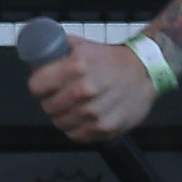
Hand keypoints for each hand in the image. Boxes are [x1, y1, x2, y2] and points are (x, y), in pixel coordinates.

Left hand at [29, 35, 155, 141]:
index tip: (44, 86)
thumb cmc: (112, 60)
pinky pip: (76, 135)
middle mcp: (84, 90)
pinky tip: (84, 118)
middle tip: (61, 96)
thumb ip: (58, 47)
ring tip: (74, 107)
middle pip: (47, 107)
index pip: (36, 86)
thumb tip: (36, 51)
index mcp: (75, 66)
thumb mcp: (83, 45)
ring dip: (63, 116)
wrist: (144, 72)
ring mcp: (94, 112)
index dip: (39, 86)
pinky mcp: (104, 128)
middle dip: (51, 101)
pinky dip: (77, 129)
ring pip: (60, 123)